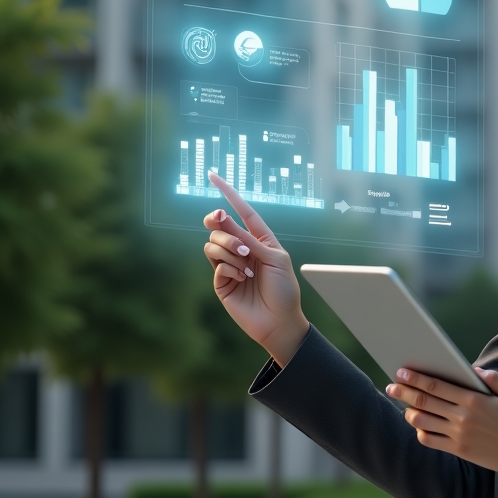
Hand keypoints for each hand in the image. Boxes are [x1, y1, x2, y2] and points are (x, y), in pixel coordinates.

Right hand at [202, 171, 309, 365]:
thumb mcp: (273, 258)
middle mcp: (242, 249)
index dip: (228, 193)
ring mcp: (229, 265)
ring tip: (248, 265)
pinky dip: (230, 266)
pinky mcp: (221, 282)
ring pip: (213, 243)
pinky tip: (244, 277)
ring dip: (230, 249)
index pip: (242, 211)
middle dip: (223, 225)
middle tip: (228, 227)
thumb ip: (248, 239)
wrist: (280, 321)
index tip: (213, 175)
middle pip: (220, 225)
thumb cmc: (285, 289)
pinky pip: (215, 263)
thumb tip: (223, 219)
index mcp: (259, 239)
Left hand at [386, 368, 497, 477]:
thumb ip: (492, 378)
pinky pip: (431, 441)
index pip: (436, 386)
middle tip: (391, 386)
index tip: (402, 372)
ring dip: (409, 412)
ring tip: (404, 406)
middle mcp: (462, 416)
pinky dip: (420, 432)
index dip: (416, 378)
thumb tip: (472, 370)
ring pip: (422, 422)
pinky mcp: (458, 450)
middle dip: (404, 392)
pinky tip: (419, 426)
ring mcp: (458, 435)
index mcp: (473, 399)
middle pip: (424, 401)